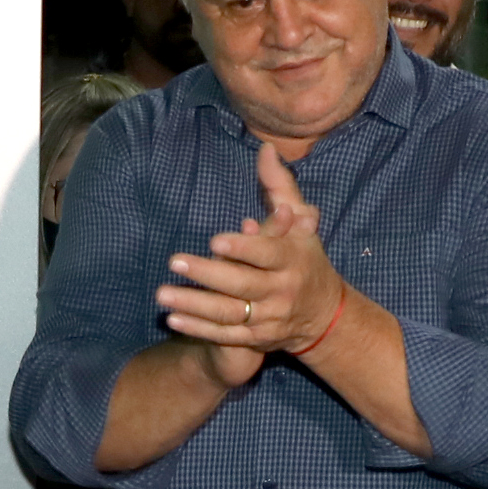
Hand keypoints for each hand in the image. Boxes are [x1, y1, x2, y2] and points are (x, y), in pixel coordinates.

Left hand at [158, 142, 350, 386]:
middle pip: (243, 285)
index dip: (244, 248)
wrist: (324, 314)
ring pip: (230, 314)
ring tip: (163, 294)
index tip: (215, 240)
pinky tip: (173, 319)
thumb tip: (265, 149)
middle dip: (208, 274)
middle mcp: (283, 291)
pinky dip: (199, 329)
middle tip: (173, 262)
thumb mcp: (302, 221)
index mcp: (294, 260)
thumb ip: (280, 186)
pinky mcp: (258, 339)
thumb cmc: (305, 258)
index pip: (268, 254)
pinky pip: (226, 335)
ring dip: (195, 306)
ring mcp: (270, 318)